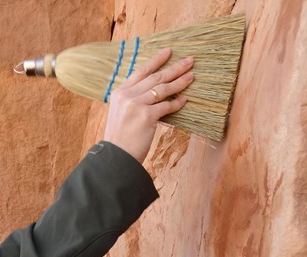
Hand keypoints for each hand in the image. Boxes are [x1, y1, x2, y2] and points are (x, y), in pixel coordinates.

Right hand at [103, 48, 194, 162]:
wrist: (115, 155)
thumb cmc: (120, 137)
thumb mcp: (121, 113)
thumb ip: (132, 100)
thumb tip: (153, 93)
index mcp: (120, 92)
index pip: (141, 71)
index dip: (156, 60)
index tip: (168, 52)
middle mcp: (127, 95)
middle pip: (155, 77)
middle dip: (174, 68)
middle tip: (189, 61)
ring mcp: (137, 105)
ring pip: (163, 89)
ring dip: (179, 82)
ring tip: (191, 76)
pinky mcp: (147, 116)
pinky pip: (166, 106)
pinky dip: (176, 103)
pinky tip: (184, 100)